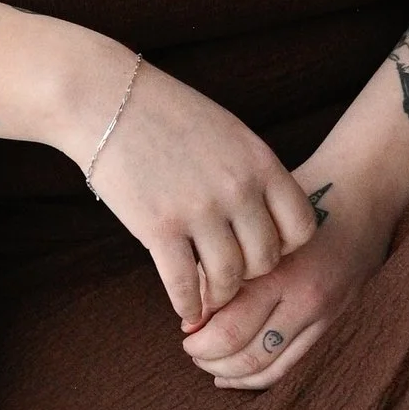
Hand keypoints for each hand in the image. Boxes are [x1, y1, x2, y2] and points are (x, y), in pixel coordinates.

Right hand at [79, 56, 323, 328]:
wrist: (106, 100)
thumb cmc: (166, 114)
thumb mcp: (228, 133)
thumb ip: (253, 173)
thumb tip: (267, 216)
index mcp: (260, 163)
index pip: (302, 227)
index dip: (287, 246)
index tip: (264, 247)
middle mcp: (237, 189)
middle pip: (266, 259)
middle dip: (252, 274)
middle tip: (234, 277)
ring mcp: (199, 210)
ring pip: (229, 279)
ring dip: (220, 295)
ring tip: (210, 297)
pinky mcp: (158, 228)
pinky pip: (184, 285)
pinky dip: (188, 305)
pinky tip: (185, 309)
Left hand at [179, 159, 399, 388]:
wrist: (363, 190)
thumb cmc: (295, 199)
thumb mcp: (250, 226)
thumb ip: (220, 269)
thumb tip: (191, 322)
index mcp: (277, 271)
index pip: (227, 331)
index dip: (199, 342)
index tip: (186, 332)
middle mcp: (304, 298)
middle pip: (247, 356)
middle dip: (213, 361)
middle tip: (194, 350)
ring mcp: (326, 314)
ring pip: (273, 370)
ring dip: (236, 374)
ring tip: (214, 363)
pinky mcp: (338, 320)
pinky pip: (297, 364)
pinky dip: (264, 374)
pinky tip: (242, 371)